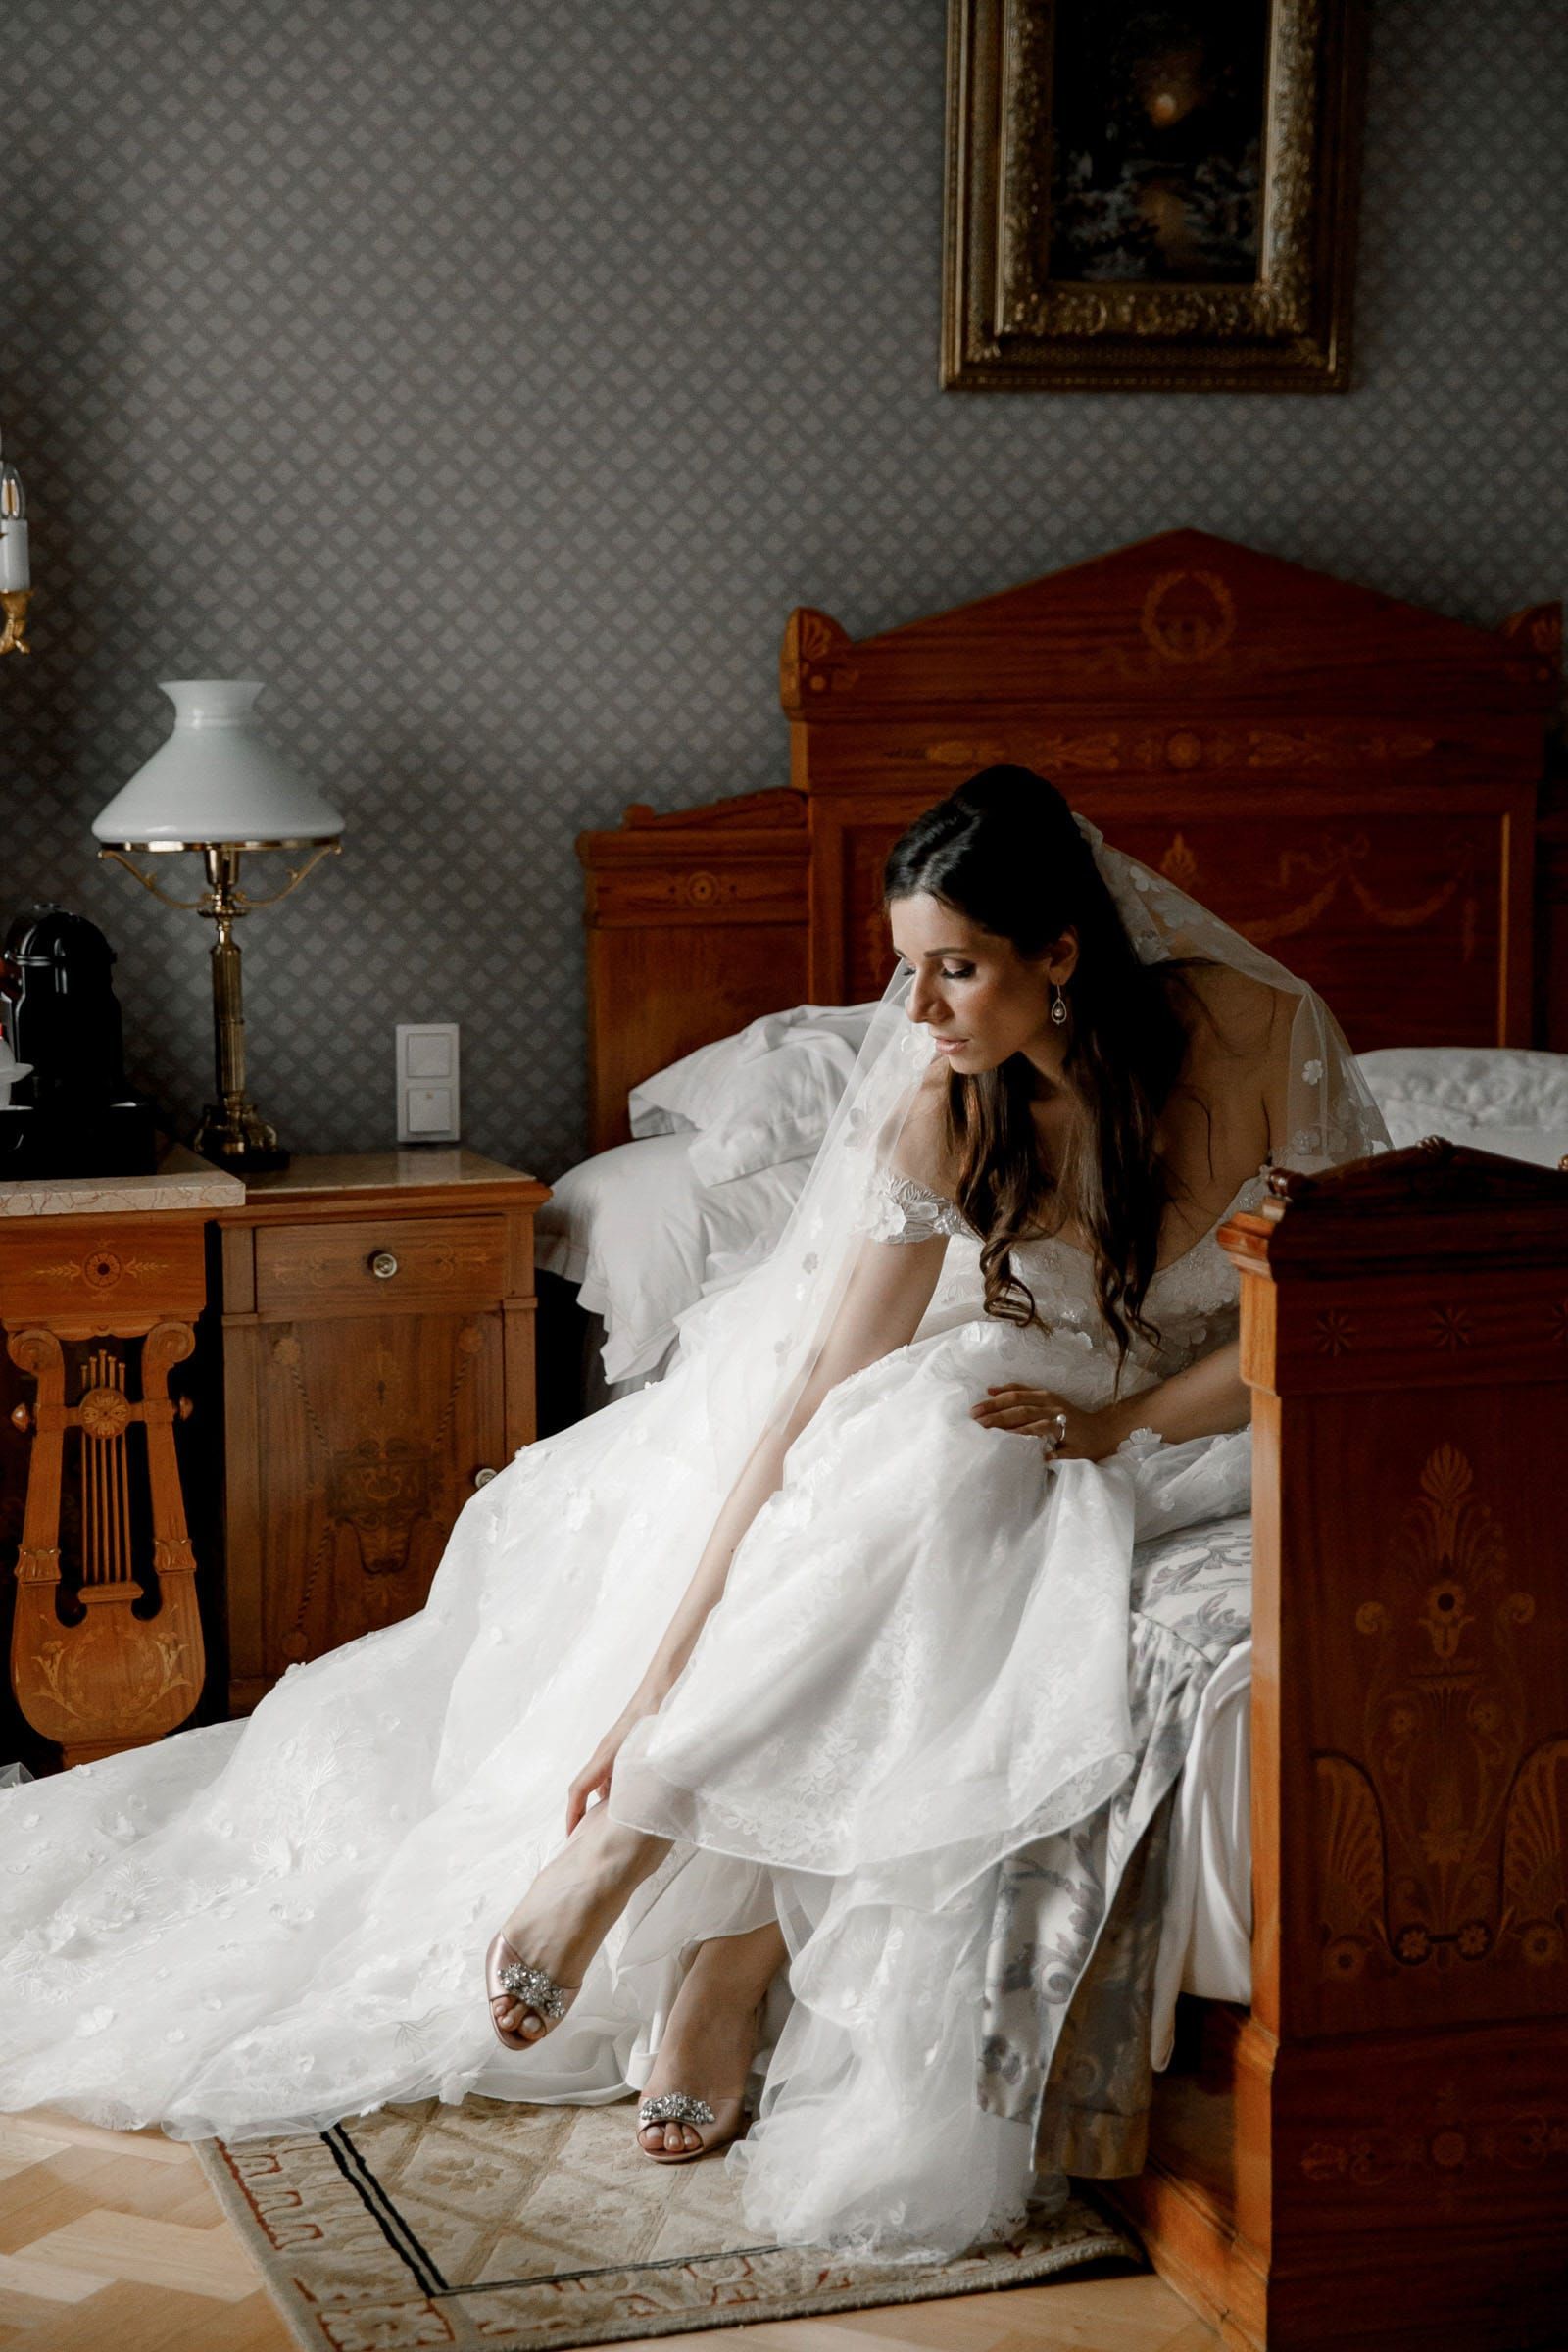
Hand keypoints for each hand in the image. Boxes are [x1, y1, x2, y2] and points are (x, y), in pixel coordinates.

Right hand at [565, 1689, 662, 1834]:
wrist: (659, 1692)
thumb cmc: (651, 1719)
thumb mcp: (642, 1753)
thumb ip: (634, 1779)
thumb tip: (629, 1805)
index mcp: (604, 1757)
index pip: (578, 1790)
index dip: (572, 1815)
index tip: (571, 1836)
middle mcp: (604, 1755)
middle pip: (585, 1788)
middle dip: (582, 1813)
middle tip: (588, 1838)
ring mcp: (612, 1750)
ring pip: (600, 1781)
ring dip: (601, 1802)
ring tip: (608, 1826)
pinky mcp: (622, 1748)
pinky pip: (611, 1773)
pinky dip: (615, 1789)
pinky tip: (630, 1799)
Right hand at [969, 1385, 1124, 1463]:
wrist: (1104, 1428)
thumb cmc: (1089, 1446)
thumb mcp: (1077, 1457)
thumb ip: (1059, 1456)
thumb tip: (1037, 1457)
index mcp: (1060, 1424)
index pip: (1032, 1427)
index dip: (1013, 1432)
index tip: (993, 1437)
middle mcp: (1053, 1408)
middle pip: (1021, 1409)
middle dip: (997, 1415)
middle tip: (975, 1421)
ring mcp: (1049, 1398)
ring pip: (1019, 1396)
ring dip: (996, 1401)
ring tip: (976, 1409)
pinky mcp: (1046, 1393)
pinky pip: (1024, 1388)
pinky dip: (1007, 1388)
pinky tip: (991, 1390)